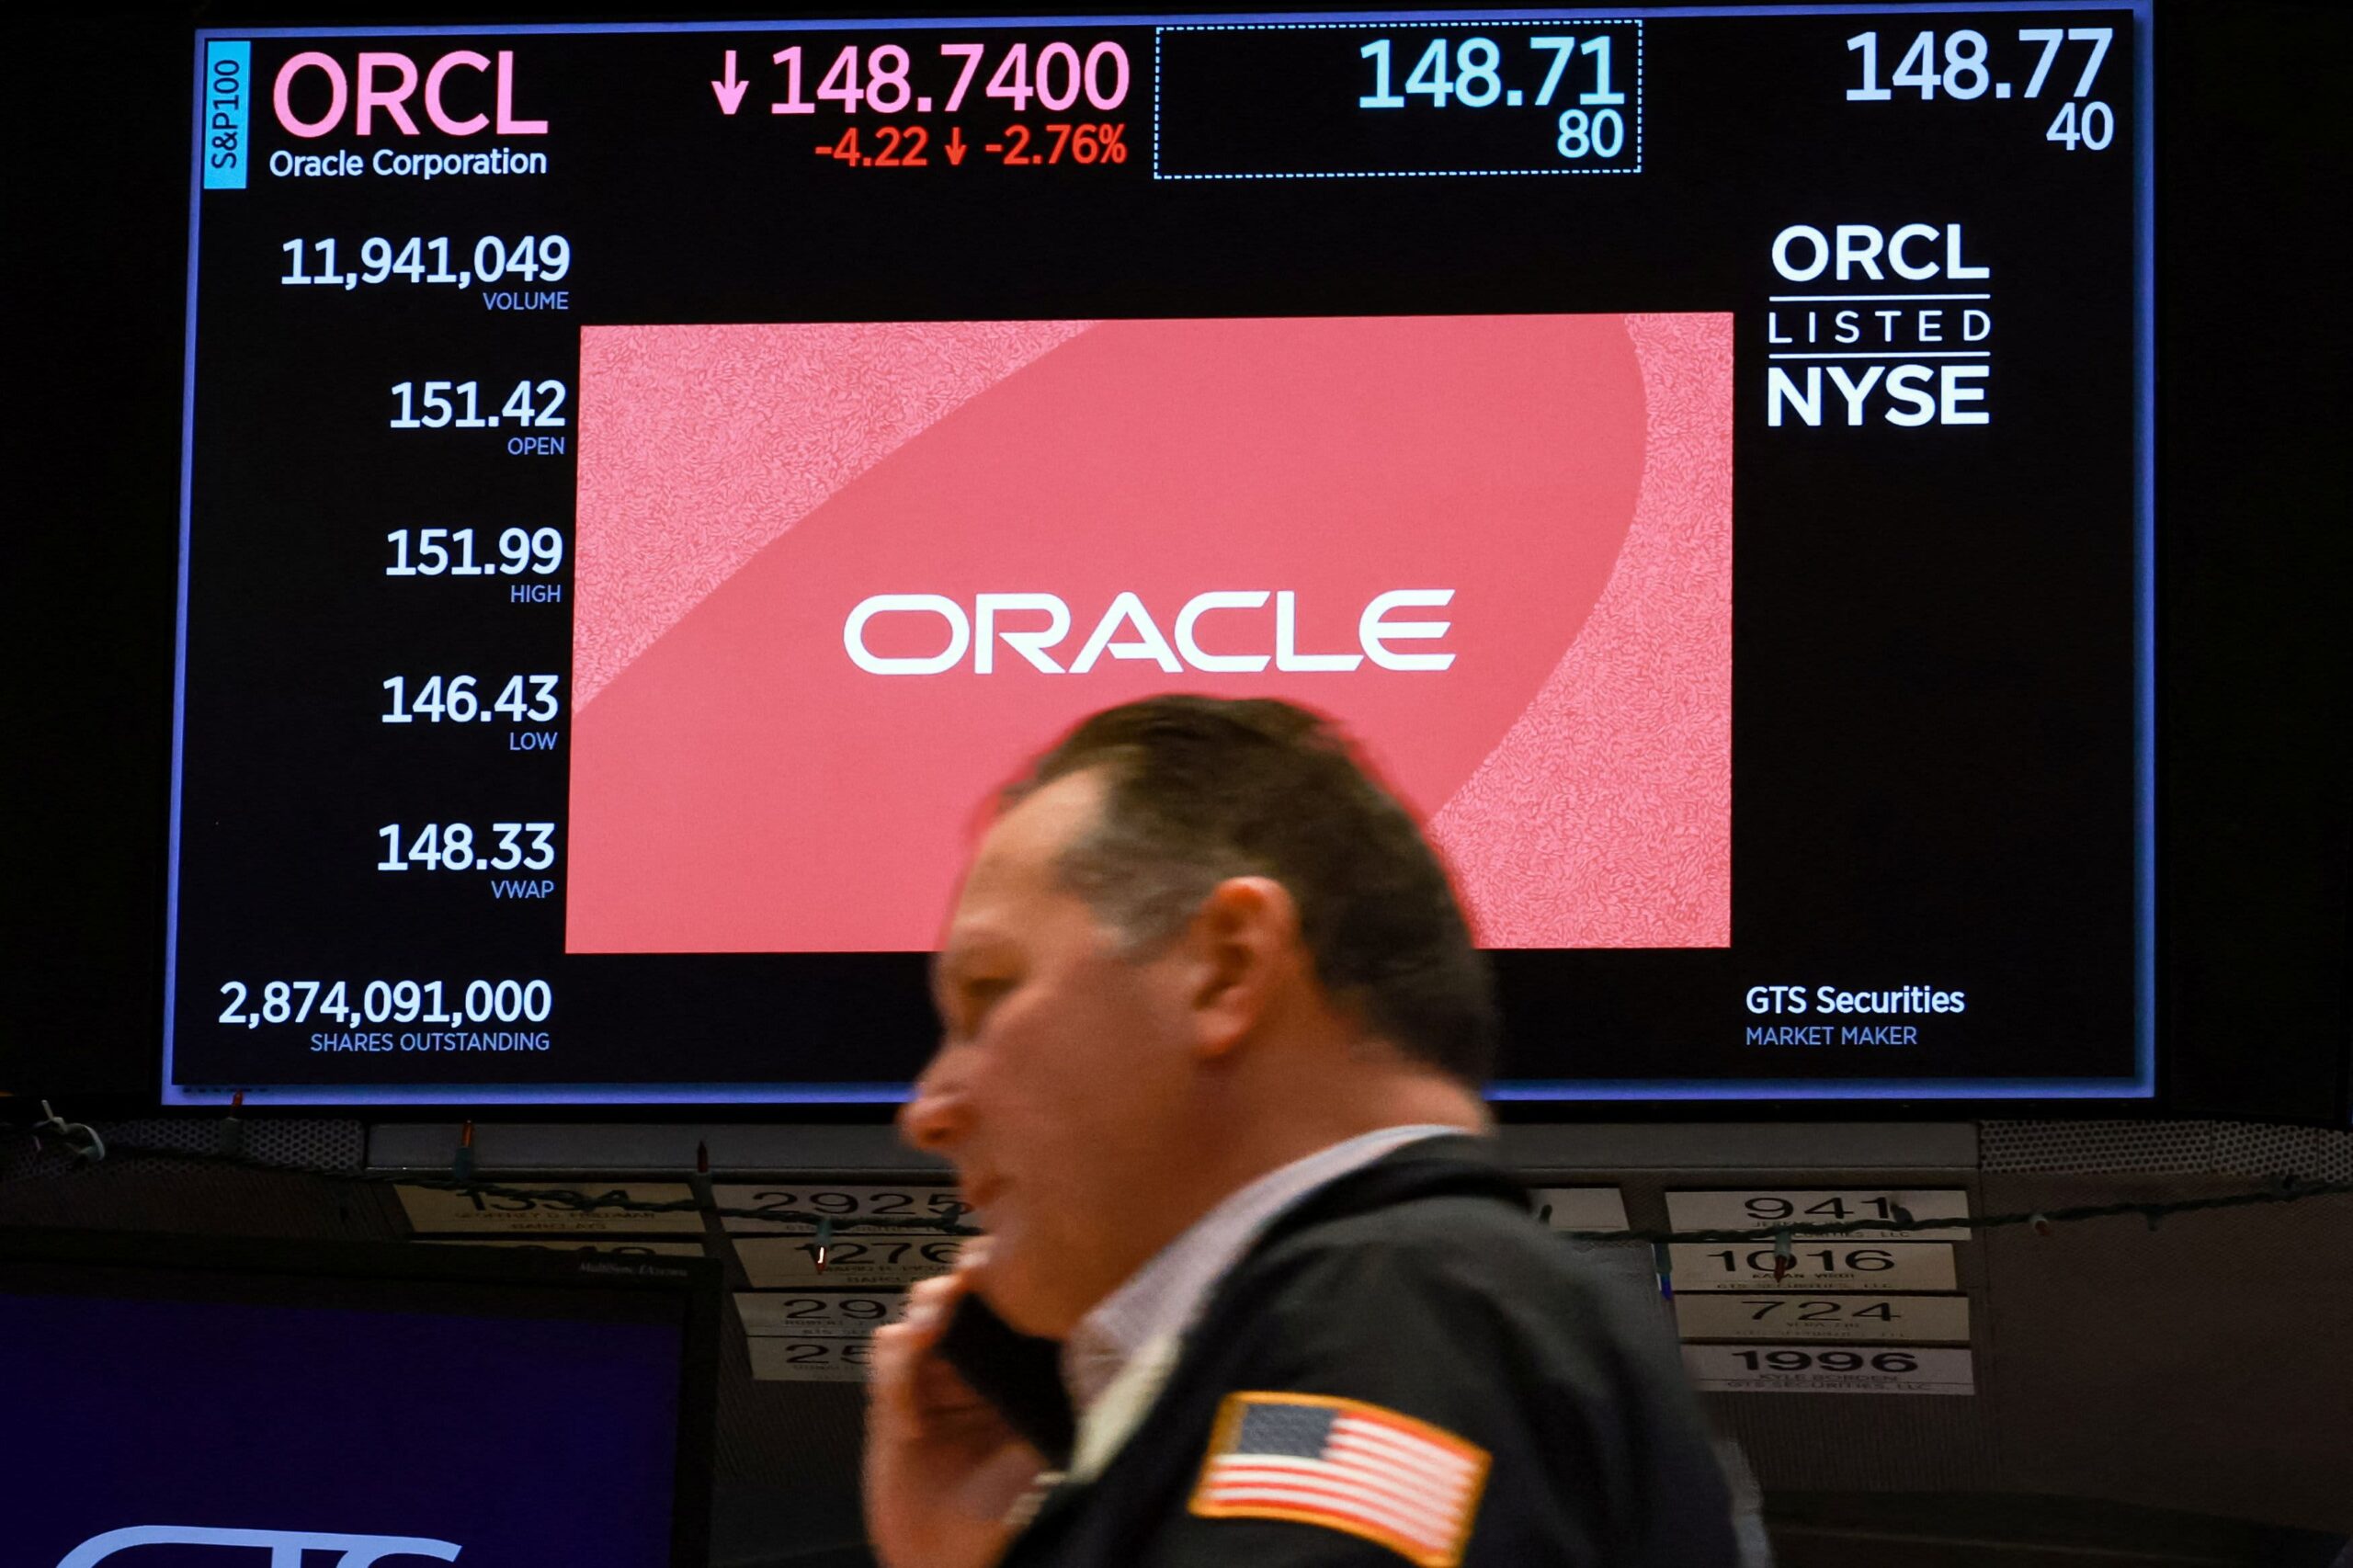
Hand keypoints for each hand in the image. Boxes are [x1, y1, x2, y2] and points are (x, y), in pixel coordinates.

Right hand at [864, 1250, 1047, 1567]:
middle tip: (962, 1283)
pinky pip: (886, 1364)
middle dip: (955, 1289)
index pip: (1004, 1314)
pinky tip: (907, 1379)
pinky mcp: (890, 1406)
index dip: (999, 1286)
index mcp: (1009, 1376)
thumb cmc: (1001, 1511)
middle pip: (957, 1306)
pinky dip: (894, 1361)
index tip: (1001, 1267)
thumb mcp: (1040, 1451)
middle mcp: (969, 1373)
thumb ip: (1051, 1404)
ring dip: (922, 1313)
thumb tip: (1075, 1348)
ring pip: (917, 1323)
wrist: (946, 1557)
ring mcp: (928, 1386)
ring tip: (929, 1324)